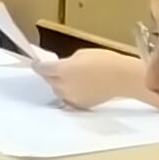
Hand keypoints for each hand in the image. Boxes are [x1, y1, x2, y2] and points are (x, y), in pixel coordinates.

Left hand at [30, 49, 148, 109]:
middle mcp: (63, 85)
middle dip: (50, 75)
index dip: (38, 66)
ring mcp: (71, 97)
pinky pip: (69, 99)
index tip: (36, 64)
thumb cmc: (105, 61)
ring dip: (59, 85)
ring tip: (70, 79)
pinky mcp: (80, 105)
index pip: (42, 69)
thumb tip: (61, 68)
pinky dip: (70, 93)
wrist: (122, 78)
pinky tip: (79, 87)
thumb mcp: (82, 54)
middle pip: (49, 81)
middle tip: (56, 70)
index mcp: (62, 70)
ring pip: (57, 91)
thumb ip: (67, 62)